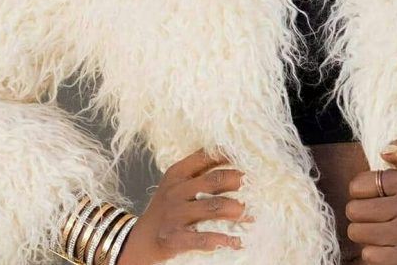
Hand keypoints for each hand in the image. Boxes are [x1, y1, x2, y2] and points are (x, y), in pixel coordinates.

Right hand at [119, 147, 251, 264]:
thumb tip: (236, 165)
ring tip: (251, 214)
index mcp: (177, 173)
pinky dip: (223, 240)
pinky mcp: (174, 238)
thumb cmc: (165, 209)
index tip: (249, 155)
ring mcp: (175, 214)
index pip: (205, 156)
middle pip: (214, 180)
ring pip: (213, 207)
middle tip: (258, 185)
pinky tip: (236, 241)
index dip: (229, 154)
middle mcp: (176, 191)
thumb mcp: (175, 185)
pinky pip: (204, 238)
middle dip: (239, 181)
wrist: (138, 241)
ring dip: (237, 210)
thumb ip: (199, 173)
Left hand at [345, 139, 396, 264]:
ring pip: (357, 234)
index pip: (358, 185)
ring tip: (384, 232)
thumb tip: (385, 150)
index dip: (362, 192)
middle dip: (362, 214)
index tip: (377, 196)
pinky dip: (375, 254)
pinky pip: (368, 255)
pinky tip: (390, 248)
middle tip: (379, 216)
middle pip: (353, 210)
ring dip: (367, 235)